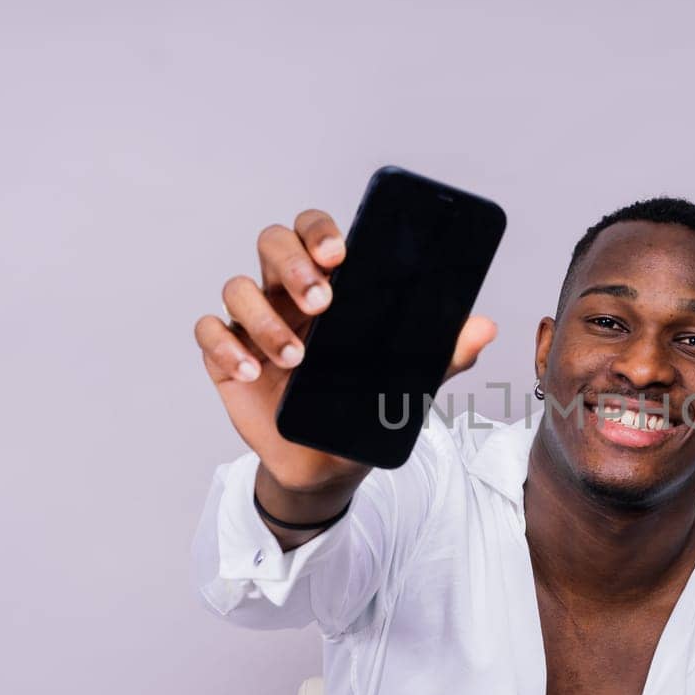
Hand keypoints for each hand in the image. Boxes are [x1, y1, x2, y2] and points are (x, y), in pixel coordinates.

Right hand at [194, 209, 497, 488]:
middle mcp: (287, 292)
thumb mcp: (407, 380)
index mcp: (331, 284)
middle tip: (321, 301)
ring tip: (296, 359)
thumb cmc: (364, 405)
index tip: (340, 253)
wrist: (328, 463)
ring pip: (238, 287)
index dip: (319, 230)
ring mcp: (253, 322)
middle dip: (293, 264)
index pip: (316, 232)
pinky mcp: (226, 355)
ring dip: (264, 319)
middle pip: (272, 243)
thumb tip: (485, 328)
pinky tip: (253, 373)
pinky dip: (226, 348)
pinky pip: (209, 332)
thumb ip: (443, 353)